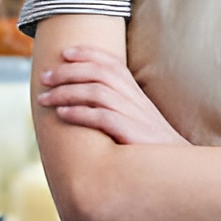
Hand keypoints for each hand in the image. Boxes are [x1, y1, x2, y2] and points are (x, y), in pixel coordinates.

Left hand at [35, 45, 189, 145]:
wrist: (176, 168)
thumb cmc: (149, 146)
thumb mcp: (136, 119)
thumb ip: (117, 107)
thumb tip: (85, 103)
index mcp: (135, 93)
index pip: (112, 63)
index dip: (88, 53)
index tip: (64, 52)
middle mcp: (134, 99)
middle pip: (100, 73)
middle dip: (69, 71)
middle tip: (44, 77)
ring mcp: (133, 115)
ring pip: (97, 92)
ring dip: (67, 92)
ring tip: (45, 98)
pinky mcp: (131, 133)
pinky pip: (102, 117)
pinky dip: (80, 113)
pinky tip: (62, 114)